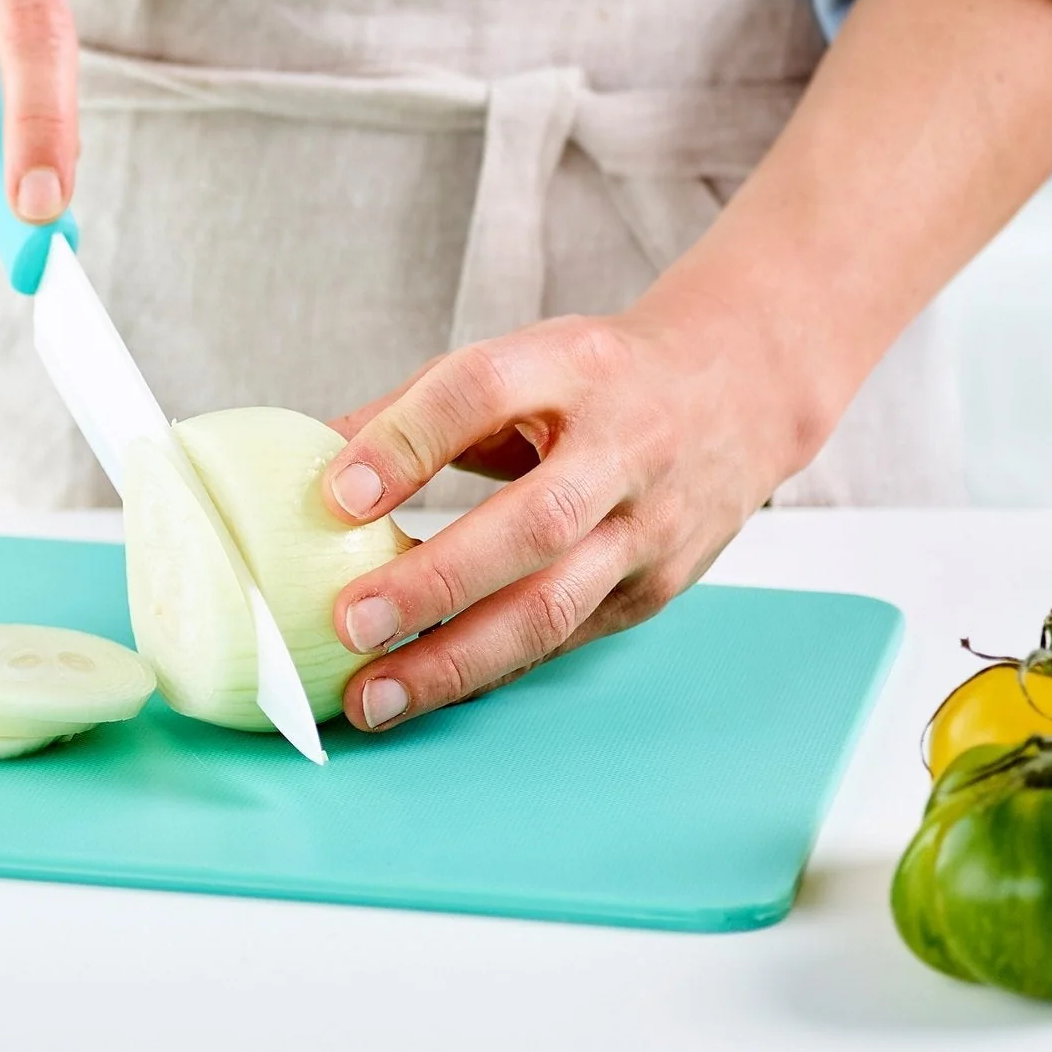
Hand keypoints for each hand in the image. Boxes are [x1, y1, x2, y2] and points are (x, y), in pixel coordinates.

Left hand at [319, 306, 811, 731]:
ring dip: (456, 661)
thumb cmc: (600, 377)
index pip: (482, 392)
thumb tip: (312, 467)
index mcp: (575, 366)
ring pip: (554, 607)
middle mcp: (623, 448)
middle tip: (350, 622)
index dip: (408, 443)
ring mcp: (647, 529)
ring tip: (373, 695)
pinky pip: (563, 639)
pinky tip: (427, 688)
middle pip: (533, 523)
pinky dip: (490, 670)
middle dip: (436, 582)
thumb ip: (414, 408)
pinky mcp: (654, 589)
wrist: (739, 391)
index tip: (336, 495)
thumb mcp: (517, 357)